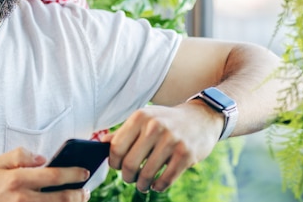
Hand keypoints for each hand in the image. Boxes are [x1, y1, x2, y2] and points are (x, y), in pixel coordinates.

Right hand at [0, 147, 91, 201]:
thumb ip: (18, 155)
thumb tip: (42, 158)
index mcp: (17, 179)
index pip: (53, 175)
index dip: (73, 174)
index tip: (84, 172)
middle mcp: (23, 198)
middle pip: (62, 198)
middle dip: (79, 194)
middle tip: (86, 191)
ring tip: (79, 200)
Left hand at [102, 101, 223, 192]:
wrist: (201, 118)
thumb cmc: (165, 121)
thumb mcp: (145, 119)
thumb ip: (123, 132)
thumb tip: (101, 144)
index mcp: (140, 117)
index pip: (116, 147)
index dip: (114, 162)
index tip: (117, 166)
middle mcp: (155, 127)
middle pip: (129, 164)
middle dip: (127, 176)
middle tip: (130, 178)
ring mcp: (172, 141)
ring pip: (146, 175)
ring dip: (141, 185)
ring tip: (142, 184)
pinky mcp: (186, 155)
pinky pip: (165, 180)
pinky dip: (158, 186)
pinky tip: (156, 184)